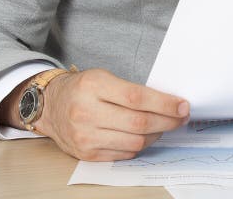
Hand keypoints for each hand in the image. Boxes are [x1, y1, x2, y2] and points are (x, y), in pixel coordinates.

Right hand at [31, 68, 188, 160]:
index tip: (182, 105)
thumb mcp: (103, 77)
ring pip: (134, 141)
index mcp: (94, 86)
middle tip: (181, 117)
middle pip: (139, 123)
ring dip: (156, 134)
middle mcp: (87, 112)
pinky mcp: (86, 154)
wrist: (49, 106)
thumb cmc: (82, 88)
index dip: (164, 103)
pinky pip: (124, 153)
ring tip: (164, 126)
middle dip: (167, 121)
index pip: (137, 97)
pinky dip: (140, 145)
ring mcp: (85, 136)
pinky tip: (145, 135)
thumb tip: (168, 102)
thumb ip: (131, 89)